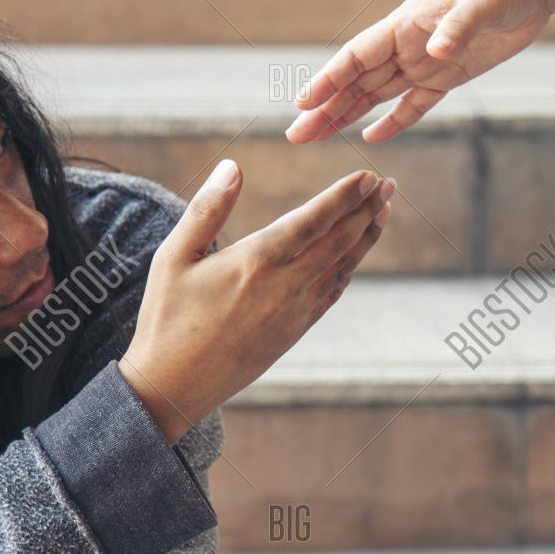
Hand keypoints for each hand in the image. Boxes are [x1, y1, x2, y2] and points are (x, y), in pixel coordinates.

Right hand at [118, 160, 391, 442]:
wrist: (174, 387)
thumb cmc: (167, 319)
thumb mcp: (174, 258)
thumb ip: (207, 209)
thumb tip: (232, 166)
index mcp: (256, 261)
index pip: (314, 219)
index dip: (345, 195)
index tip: (368, 175)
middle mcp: (285, 286)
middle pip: (339, 241)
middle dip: (366, 210)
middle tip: (388, 185)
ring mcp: (294, 313)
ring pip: (342, 268)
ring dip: (365, 238)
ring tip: (383, 213)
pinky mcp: (294, 333)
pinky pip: (331, 294)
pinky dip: (347, 270)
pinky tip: (353, 256)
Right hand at [286, 0, 552, 143]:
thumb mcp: (483, 6)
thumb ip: (458, 28)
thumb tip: (437, 51)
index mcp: (405, 25)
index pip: (356, 57)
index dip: (329, 80)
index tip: (303, 103)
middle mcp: (406, 46)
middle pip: (356, 82)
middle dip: (325, 108)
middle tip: (296, 135)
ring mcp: (423, 63)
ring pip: (375, 95)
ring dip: (346, 116)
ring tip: (317, 137)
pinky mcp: (446, 77)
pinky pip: (412, 105)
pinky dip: (393, 122)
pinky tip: (371, 136)